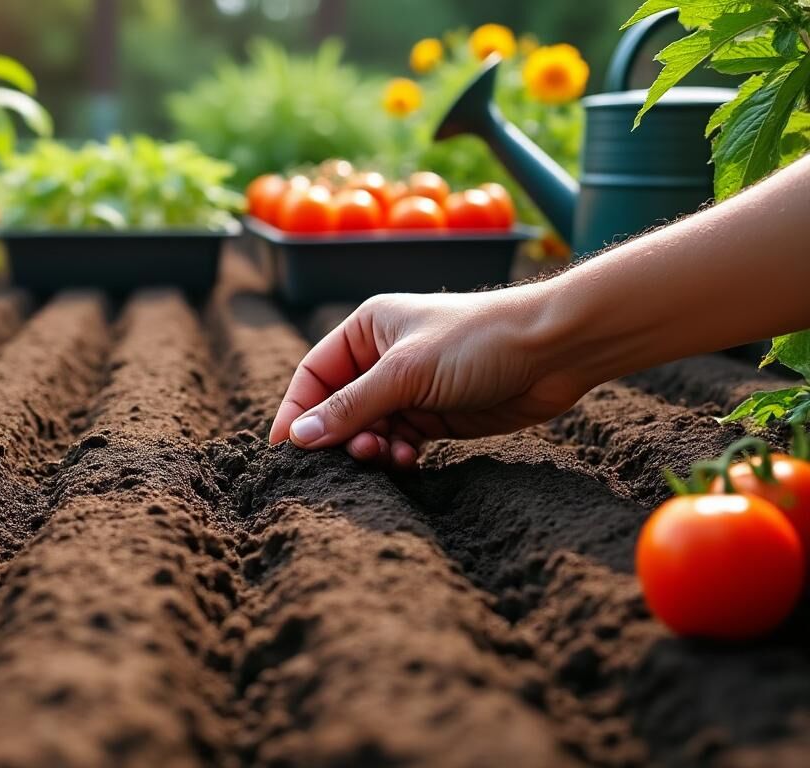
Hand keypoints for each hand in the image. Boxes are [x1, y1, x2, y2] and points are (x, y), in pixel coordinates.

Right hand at [269, 289, 590, 466]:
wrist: (555, 350)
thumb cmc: (478, 342)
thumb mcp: (406, 373)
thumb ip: (350, 407)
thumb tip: (298, 438)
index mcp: (366, 330)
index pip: (313, 375)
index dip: (297, 411)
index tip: (286, 450)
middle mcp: (382, 359)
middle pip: (338, 408)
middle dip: (339, 436)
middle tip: (351, 457)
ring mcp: (410, 389)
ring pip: (369, 430)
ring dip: (371, 449)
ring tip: (384, 457)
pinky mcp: (436, 416)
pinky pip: (399, 443)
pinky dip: (398, 456)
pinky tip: (411, 460)